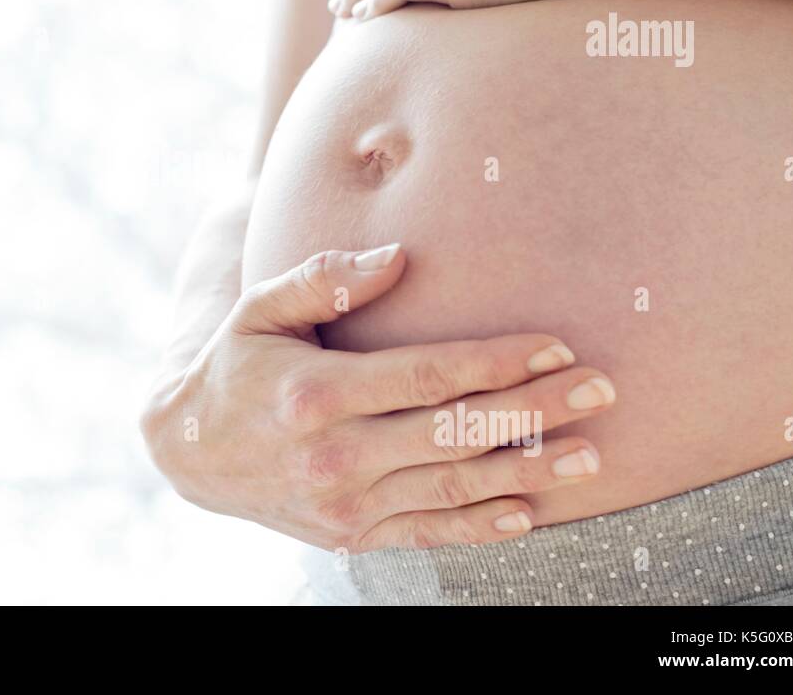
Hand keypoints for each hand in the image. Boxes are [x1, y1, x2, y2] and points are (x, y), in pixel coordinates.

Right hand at [140, 243, 615, 552]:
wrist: (191, 451)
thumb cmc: (237, 363)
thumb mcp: (260, 308)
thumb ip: (325, 279)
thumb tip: (400, 258)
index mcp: (317, 392)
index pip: (426, 376)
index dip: (496, 361)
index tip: (555, 344)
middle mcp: (334, 455)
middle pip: (455, 432)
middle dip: (534, 410)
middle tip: (600, 388)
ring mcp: (344, 504)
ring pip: (452, 488)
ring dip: (526, 471)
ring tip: (589, 454)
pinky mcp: (350, 535)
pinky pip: (427, 533)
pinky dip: (479, 526)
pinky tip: (529, 513)